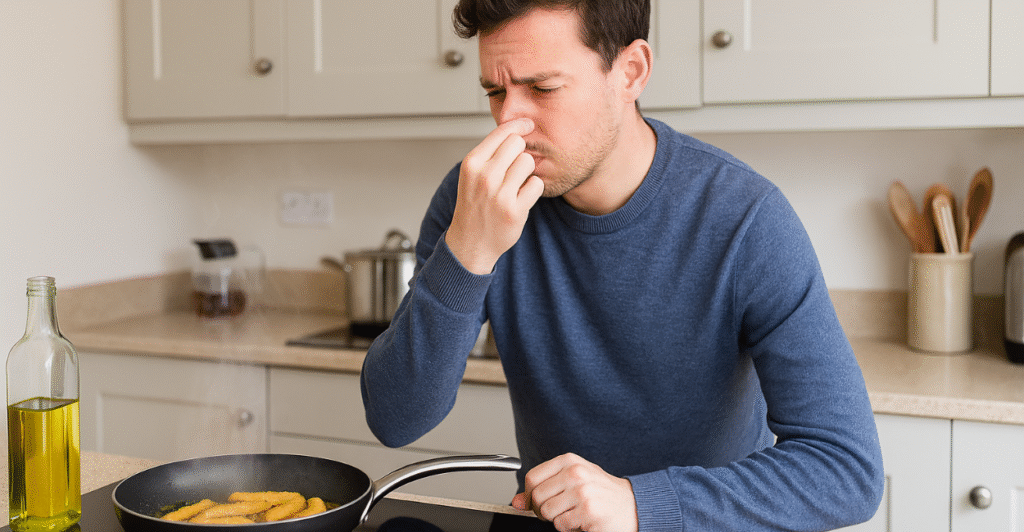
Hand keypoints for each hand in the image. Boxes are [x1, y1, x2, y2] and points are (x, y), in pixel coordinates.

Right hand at [446, 118, 544, 274]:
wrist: (470, 243)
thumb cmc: (474, 205)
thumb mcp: (472, 174)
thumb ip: (490, 153)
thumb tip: (516, 130)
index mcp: (472, 164)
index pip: (502, 132)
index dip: (519, 125)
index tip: (528, 124)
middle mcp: (484, 176)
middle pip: (518, 144)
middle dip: (521, 152)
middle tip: (515, 167)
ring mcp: (499, 194)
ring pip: (529, 162)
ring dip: (527, 172)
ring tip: (516, 184)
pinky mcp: (514, 210)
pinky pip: (536, 185)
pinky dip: (532, 190)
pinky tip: (521, 198)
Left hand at [511, 453, 637, 531]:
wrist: (631, 505)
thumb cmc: (601, 493)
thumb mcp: (573, 481)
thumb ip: (545, 487)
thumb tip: (517, 502)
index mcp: (569, 461)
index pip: (532, 477)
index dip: (528, 495)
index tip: (533, 503)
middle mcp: (575, 473)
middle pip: (537, 497)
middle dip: (541, 511)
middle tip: (558, 512)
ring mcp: (582, 491)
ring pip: (547, 512)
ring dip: (557, 519)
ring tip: (573, 514)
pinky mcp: (587, 510)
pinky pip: (561, 524)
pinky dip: (568, 527)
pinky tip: (582, 520)